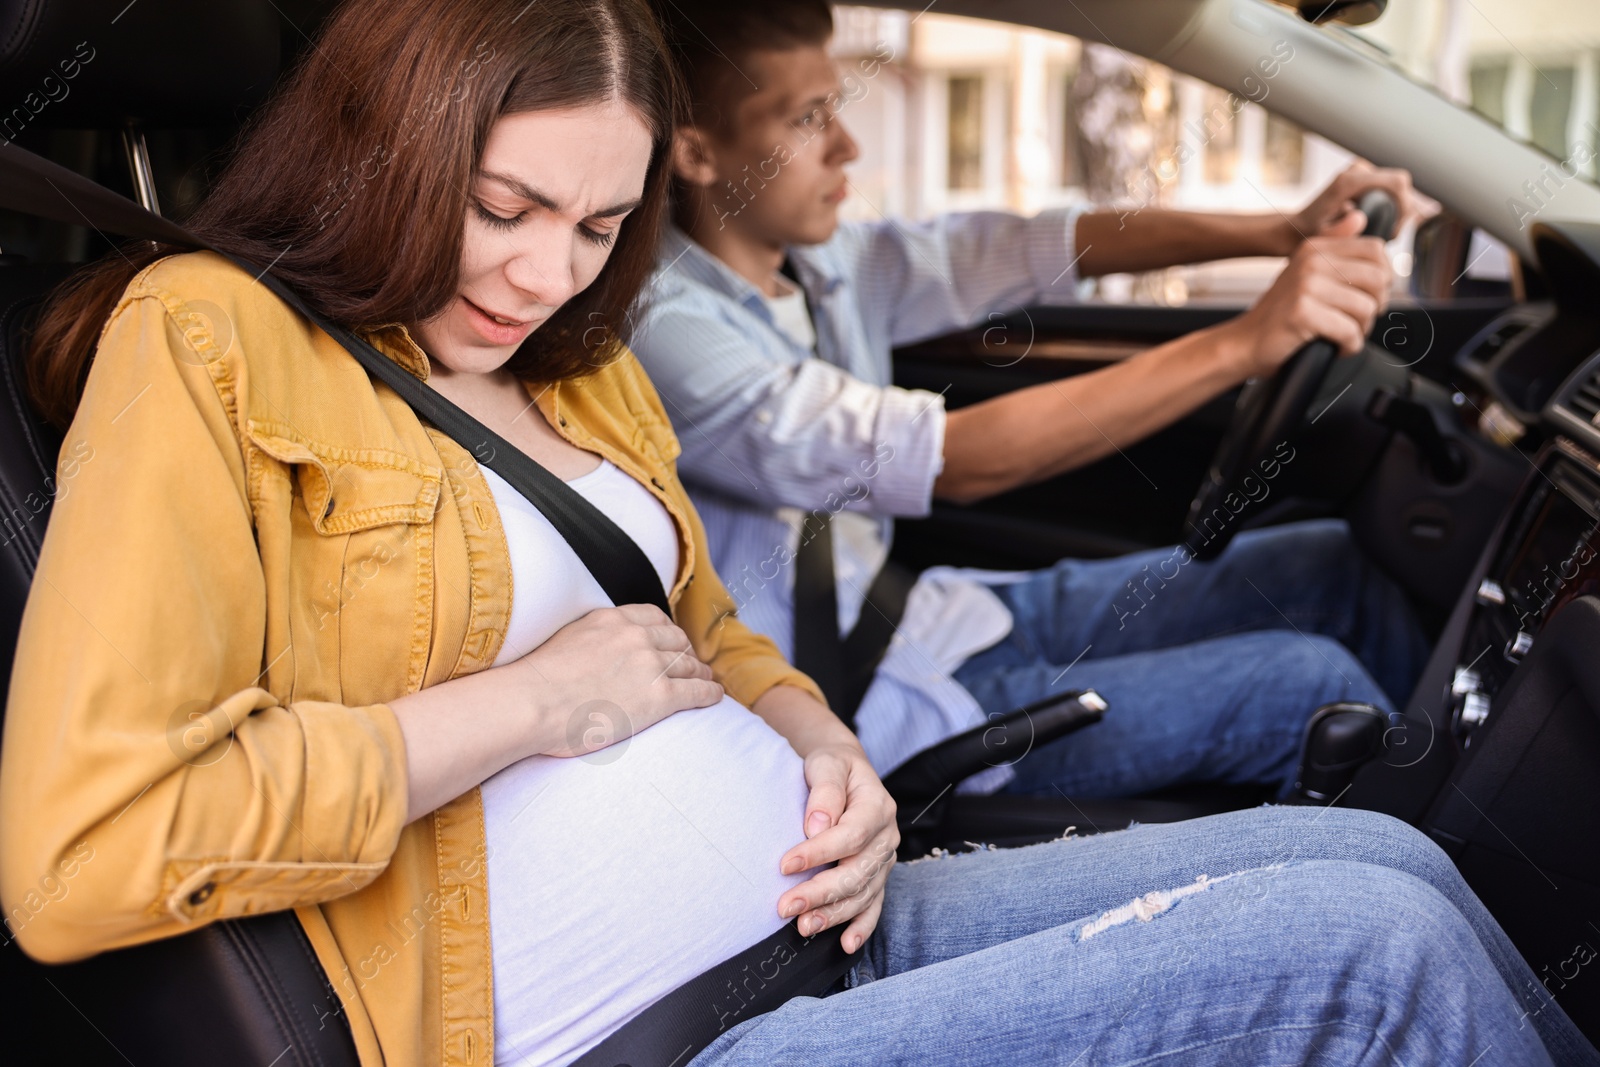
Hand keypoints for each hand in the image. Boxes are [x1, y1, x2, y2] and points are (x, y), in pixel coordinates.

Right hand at [515, 604, 721, 757]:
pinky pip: (697, 691)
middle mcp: (636, 636)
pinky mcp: (660, 696)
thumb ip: (591, 637)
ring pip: (689, 664)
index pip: (654, 617)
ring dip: (699, 672)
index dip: (668, 631)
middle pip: (675, 640)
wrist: (533, 703)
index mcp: (612, 619)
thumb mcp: (566, 639)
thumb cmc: (537, 682)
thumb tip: (595, 648)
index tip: (671, 641)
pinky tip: (715, 696)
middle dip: (685, 652)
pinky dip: (710, 692)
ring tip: (704, 680)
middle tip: (689, 664)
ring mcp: (650, 665)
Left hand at [775, 742, 897, 953]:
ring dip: (834, 914)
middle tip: (785, 907)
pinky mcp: (877, 876)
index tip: (784, 865)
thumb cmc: (833, 767)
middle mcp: (886, 837)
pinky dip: (862, 927)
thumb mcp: (827, 764)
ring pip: (863, 894)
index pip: (850, 835)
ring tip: (803, 927)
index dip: (819, 853)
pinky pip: (874, 906)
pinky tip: (846, 945)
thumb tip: (817, 825)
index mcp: (877, 807)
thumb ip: (825, 791)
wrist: (846, 771)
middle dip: (820, 893)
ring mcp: (884, 860)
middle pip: (856, 872)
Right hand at [1223, 209, 1392, 377]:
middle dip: (1374, 306)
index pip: (1375, 250)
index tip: (1365, 296)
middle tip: (1355, 320)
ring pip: (1366, 308)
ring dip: (1360, 330)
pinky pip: (1350, 332)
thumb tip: (1359, 217)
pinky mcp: (1302, 313)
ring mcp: (1305, 286)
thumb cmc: (1279, 315)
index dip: (1381, 278)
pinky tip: (1334, 347)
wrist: (1244, 343)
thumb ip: (1335, 245)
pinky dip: (1348, 346)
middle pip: (1377, 279)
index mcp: (1314, 248)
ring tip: (1340, 335)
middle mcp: (1311, 261)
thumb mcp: (1306, 273)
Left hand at [1289, 160, 1422, 243]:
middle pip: (1401, 184)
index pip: (1396, 183)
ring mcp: (1362, 170)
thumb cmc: (1310, 233)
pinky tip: (1384, 223)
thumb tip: (1359, 218)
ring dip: (1399, 209)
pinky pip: (1392, 188)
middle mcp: (1357, 170)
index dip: (1404, 207)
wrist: (1299, 226)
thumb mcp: (1322, 237)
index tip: (1393, 230)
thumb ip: (1339, 230)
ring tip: (1386, 230)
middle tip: (1390, 234)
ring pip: (1398, 186)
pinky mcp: (1365, 176)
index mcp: (1349, 181)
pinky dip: (1393, 206)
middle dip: (1403, 210)